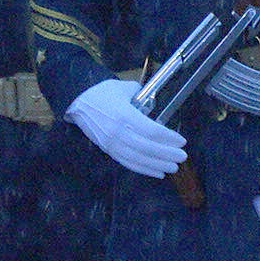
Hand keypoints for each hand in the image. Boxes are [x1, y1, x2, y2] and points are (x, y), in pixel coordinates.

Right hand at [69, 79, 190, 180]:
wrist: (76, 103)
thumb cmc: (100, 93)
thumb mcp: (122, 88)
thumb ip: (140, 94)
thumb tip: (154, 99)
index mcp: (124, 116)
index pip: (150, 131)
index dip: (168, 138)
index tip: (182, 141)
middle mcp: (118, 133)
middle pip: (147, 148)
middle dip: (167, 154)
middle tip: (183, 157)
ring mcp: (112, 144)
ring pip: (138, 159)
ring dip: (158, 165)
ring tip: (173, 167)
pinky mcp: (108, 150)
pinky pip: (128, 163)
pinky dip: (144, 169)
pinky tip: (158, 173)